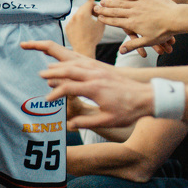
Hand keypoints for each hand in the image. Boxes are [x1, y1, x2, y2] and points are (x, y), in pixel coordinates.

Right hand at [22, 40, 151, 128]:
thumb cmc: (128, 111)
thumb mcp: (108, 121)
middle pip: (69, 69)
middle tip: (40, 74)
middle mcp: (95, 76)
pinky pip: (84, 61)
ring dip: (61, 64)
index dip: (56, 93)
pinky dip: (72, 61)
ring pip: (75, 62)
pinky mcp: (103, 68)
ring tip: (49, 68)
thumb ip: (87, 123)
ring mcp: (100, 69)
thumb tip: (70, 126)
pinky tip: (67, 63)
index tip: (49, 100)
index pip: (68, 88)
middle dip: (53, 72)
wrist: (146, 98)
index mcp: (94, 88)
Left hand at [64, 0, 104, 56]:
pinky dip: (78, 22)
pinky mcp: (67, 27)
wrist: (83, 49)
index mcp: (83, 14)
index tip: (98, 11)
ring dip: (83, 16)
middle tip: (95, 16)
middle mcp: (75, 16)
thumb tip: (100, 10)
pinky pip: (73, 21)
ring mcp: (70, 22)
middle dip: (89, 10)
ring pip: (78, 14)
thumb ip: (101, 14)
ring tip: (89, 24)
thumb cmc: (93, 37)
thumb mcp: (101, 25)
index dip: (95, 5)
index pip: (89, 3)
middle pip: (83, 7)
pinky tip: (83, 29)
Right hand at [95, 0, 176, 51]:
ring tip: (102, 0)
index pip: (115, 21)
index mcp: (132, 25)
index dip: (106, 19)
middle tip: (96, 8)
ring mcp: (138, 4)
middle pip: (115, 11)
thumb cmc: (163, 32)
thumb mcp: (147, 41)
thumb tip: (121, 52)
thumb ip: (133, 45)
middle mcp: (132, 13)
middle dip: (105, 10)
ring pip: (120, 2)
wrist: (175, 18)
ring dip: (110, 1)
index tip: (99, 18)